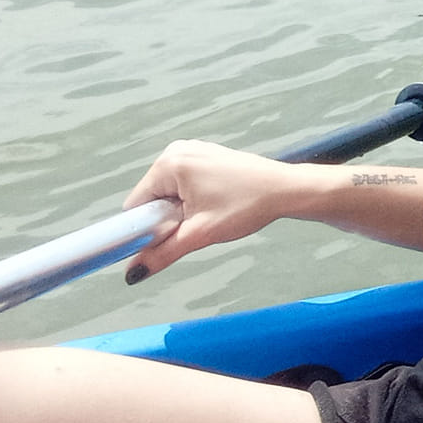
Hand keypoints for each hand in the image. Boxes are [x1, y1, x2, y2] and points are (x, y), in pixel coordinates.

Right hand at [121, 140, 307, 280]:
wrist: (287, 190)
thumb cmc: (249, 205)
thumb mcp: (200, 234)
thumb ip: (163, 253)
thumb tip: (134, 272)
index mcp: (169, 163)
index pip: (136, 205)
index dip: (146, 227)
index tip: (167, 237)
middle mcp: (177, 150)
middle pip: (152, 198)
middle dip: (168, 218)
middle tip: (198, 223)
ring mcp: (193, 150)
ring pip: (170, 193)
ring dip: (182, 210)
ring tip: (211, 212)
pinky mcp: (206, 156)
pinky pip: (185, 184)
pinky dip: (194, 199)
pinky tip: (216, 204)